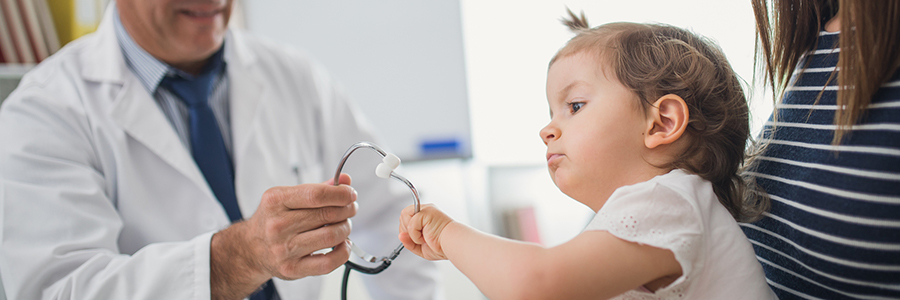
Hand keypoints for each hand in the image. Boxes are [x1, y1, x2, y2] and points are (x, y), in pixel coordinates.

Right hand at [210, 174, 357, 298]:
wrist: (250, 248)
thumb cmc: (273, 220)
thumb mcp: (287, 197)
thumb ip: (318, 189)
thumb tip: (345, 181)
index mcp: (276, 201)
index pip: (316, 195)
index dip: (341, 194)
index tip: (351, 194)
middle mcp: (278, 225)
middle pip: (327, 215)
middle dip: (347, 210)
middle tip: (350, 209)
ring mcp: (284, 249)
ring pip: (331, 237)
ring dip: (346, 229)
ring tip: (344, 225)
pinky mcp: (292, 269)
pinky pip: (328, 263)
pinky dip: (343, 252)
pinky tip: (343, 244)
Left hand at [398, 204, 453, 259]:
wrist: (452, 245)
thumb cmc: (442, 246)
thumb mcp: (420, 247)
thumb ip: (409, 242)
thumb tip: (400, 235)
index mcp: (425, 216)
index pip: (407, 217)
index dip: (406, 229)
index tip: (414, 238)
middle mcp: (425, 210)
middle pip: (403, 215)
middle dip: (407, 230)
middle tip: (419, 238)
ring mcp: (425, 210)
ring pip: (404, 216)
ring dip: (411, 231)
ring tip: (423, 237)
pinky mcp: (425, 213)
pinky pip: (411, 224)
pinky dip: (415, 235)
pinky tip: (425, 237)